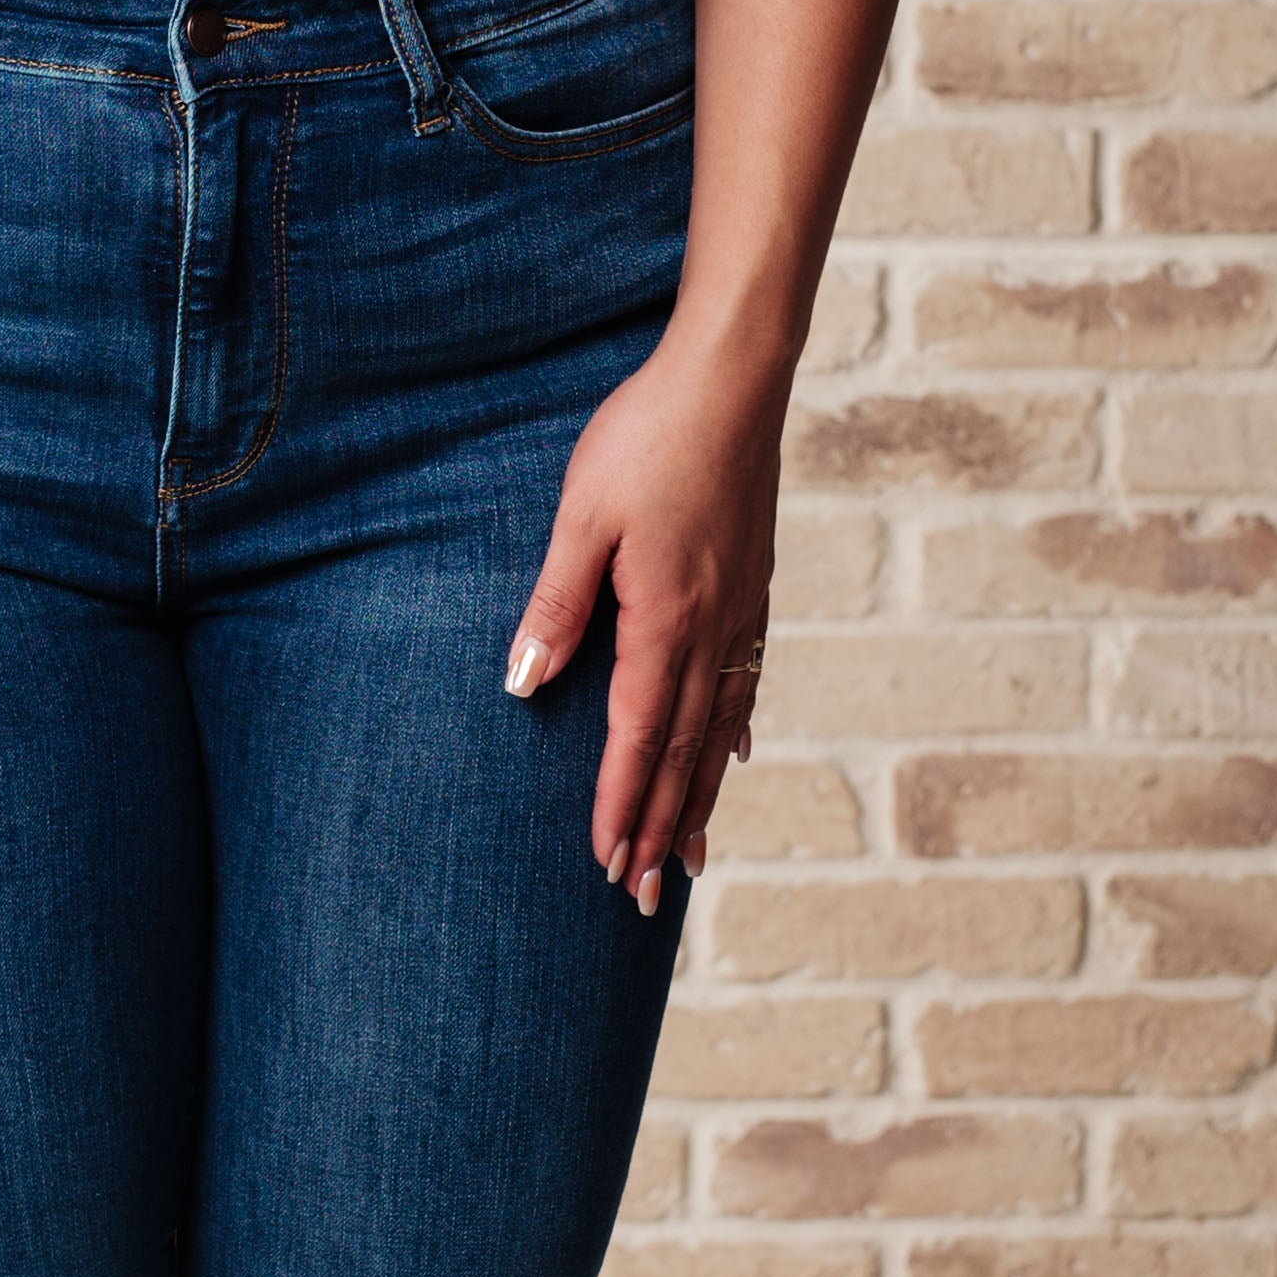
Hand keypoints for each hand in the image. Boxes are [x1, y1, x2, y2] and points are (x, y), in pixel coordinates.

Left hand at [503, 333, 782, 911]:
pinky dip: (735, 734)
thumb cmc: (647, 438)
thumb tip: (522, 686)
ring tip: (691, 858)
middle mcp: (714, 630)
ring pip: (721, 728)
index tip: (606, 862)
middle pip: (685, 752)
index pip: (638, 736)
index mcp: (666, 619)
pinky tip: (734, 755)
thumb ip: (555, 606)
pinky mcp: (754, 589)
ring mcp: (743, 612)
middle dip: (661, 828)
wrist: (733, 380)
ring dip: (700, 797)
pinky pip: (747, 684)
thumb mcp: (581, 516)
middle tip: (643, 896)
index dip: (621, 804)